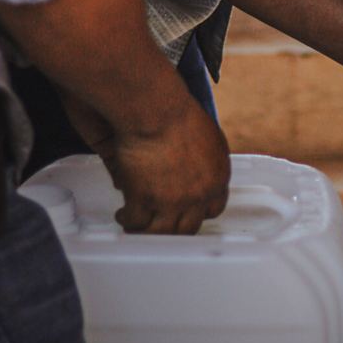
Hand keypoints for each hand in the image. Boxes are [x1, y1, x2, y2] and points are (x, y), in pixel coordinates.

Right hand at [59, 88, 230, 233]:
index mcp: (218, 177)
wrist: (157, 110)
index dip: (197, 212)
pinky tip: (124, 215)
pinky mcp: (146, 200)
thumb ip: (204, 158)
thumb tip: (193, 169)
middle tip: (160, 224)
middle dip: (173, 227)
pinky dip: (129, 221)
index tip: (186, 211)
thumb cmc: (178, 112)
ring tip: (137, 223)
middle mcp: (200, 195)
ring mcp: (173, 201)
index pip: (214, 209)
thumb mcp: (208, 136)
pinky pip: (137, 223)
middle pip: (188, 227)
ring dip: (149, 230)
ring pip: (162, 232)